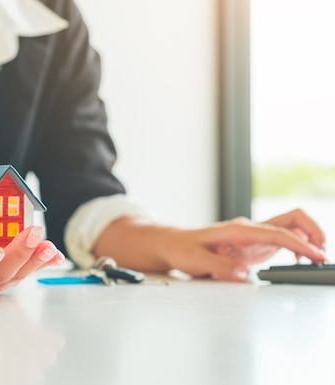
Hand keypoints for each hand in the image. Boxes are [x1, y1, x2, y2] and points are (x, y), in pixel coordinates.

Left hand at [167, 209, 326, 281]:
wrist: (173, 245)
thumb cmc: (182, 249)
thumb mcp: (196, 261)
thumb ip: (220, 267)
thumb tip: (245, 275)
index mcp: (238, 229)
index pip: (277, 232)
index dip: (299, 243)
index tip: (315, 255)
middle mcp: (249, 228)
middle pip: (292, 219)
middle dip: (313, 232)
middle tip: (321, 255)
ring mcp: (254, 235)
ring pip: (291, 227)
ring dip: (308, 238)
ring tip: (315, 259)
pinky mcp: (254, 244)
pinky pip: (283, 239)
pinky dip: (297, 246)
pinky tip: (298, 260)